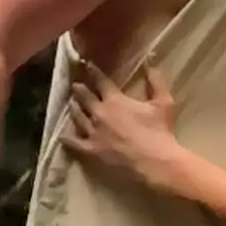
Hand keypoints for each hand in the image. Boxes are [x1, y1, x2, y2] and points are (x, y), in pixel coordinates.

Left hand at [63, 62, 180, 186]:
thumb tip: (149, 64)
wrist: (154, 161)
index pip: (100, 81)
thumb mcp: (163, 102)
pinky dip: (67, 137)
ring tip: (71, 103)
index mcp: (115, 100)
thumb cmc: (159, 130)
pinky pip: (74, 142)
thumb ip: (156, 81)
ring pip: (78, 116)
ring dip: (74, 108)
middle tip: (75, 84)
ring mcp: (93, 132)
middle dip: (79, 88)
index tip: (86, 64)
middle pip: (84, 97)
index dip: (92, 71)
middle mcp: (99, 113)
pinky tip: (62, 134)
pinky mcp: (91, 150)